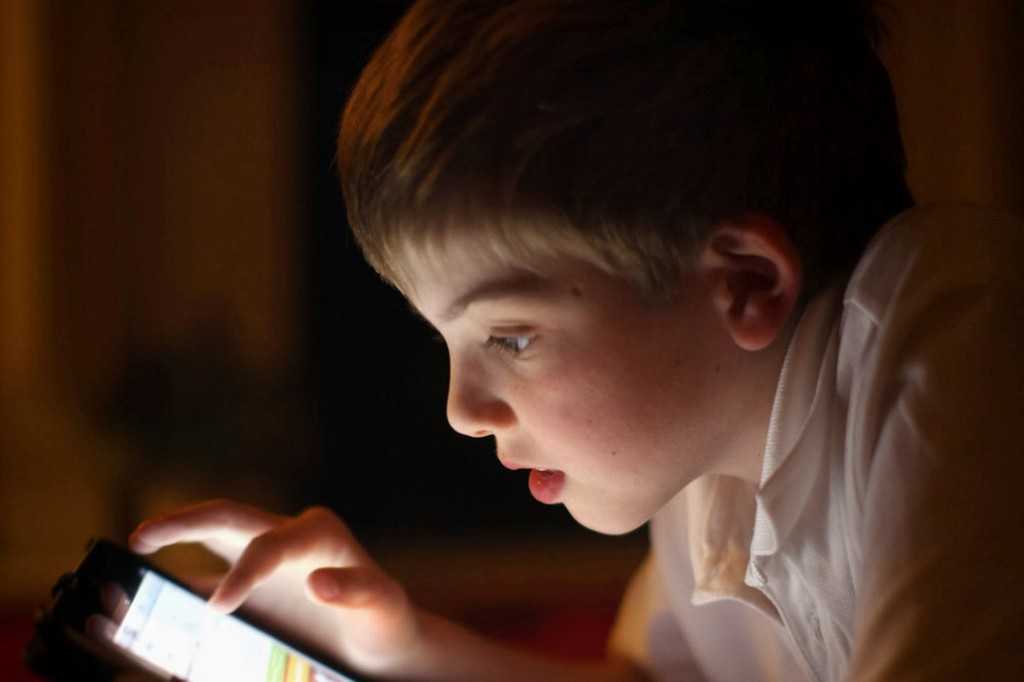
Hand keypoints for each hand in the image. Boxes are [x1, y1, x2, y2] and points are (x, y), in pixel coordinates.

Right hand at [129, 499, 421, 676]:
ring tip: (137, 543)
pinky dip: (181, 584)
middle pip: (229, 517)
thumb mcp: (381, 603)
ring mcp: (265, 559)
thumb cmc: (383, 615)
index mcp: (317, 533)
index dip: (242, 572)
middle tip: (143, 535)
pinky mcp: (254, 585)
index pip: (270, 543)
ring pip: (213, 537)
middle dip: (186, 521)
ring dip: (175, 536)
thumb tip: (318, 581)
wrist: (379, 636)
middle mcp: (287, 536)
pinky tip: (151, 595)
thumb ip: (356, 589)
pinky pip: (210, 577)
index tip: (219, 609)